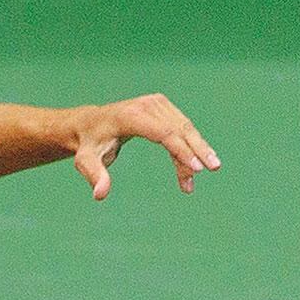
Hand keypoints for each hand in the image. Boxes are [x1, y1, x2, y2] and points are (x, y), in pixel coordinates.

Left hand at [72, 94, 220, 199]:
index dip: (181, 150)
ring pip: (184, 129)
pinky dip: (190, 147)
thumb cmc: (89, 145)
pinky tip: (195, 166)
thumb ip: (94, 175)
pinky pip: (181, 128)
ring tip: (205, 174)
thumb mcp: (86, 161)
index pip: (163, 133)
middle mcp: (147, 105)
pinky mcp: (163, 107)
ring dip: (196, 151)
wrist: (90, 124)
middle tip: (213, 169)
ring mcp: (157, 104)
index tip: (196, 168)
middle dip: (197, 151)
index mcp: (131, 116)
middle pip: (179, 129)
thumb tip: (100, 195)